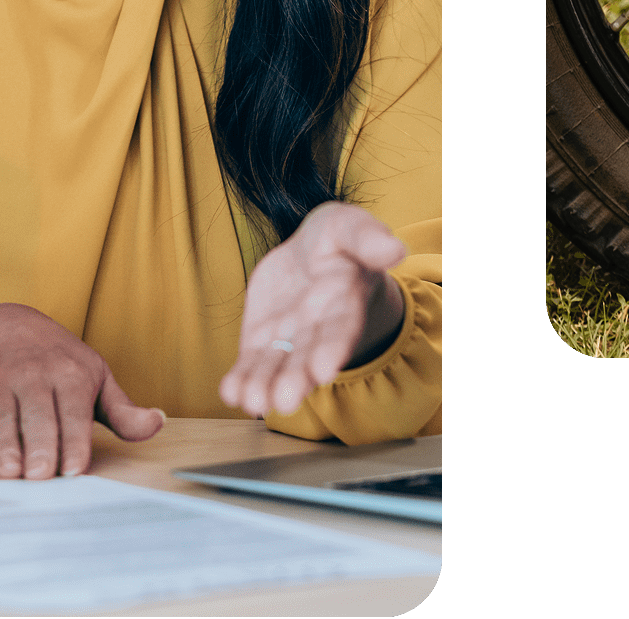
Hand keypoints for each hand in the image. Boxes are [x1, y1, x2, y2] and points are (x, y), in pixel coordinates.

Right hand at [0, 304, 162, 479]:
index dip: (75, 440)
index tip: (76, 469)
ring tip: (11, 473)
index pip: (74, 411)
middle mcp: (33, 376)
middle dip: (39, 445)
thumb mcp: (96, 377)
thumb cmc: (59, 362)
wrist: (4, 329)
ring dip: (4, 445)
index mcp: (70, 375)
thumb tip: (156, 424)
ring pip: (1, 418)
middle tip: (40, 476)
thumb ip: (122, 410)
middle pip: (37, 415)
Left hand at [220, 202, 406, 419]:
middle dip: (297, 378)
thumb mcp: (349, 226)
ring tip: (254, 402)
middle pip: (307, 357)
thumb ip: (368, 238)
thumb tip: (396, 248)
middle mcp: (317, 330)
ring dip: (265, 386)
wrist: (309, 251)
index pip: (340, 329)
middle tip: (285, 399)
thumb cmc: (336, 238)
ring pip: (277, 367)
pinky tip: (231, 392)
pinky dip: (241, 380)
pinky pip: (251, 363)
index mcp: (344, 303)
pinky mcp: (261, 340)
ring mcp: (288, 339)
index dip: (333, 349)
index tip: (324, 369)